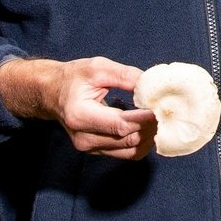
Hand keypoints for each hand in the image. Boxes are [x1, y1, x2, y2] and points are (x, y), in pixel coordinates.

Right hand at [0, 55, 155, 158]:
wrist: (52, 94)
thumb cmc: (74, 78)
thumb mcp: (97, 68)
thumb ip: (125, 76)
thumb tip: (151, 85)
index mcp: (80, 115)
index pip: (120, 124)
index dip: (144, 119)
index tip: (161, 109)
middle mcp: (83, 137)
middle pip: (127, 139)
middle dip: (151, 127)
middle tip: (167, 112)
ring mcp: (89, 148)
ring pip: (130, 150)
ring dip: (149, 137)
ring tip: (161, 119)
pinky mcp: (96, 151)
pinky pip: (126, 153)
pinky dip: (141, 142)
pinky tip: (148, 128)